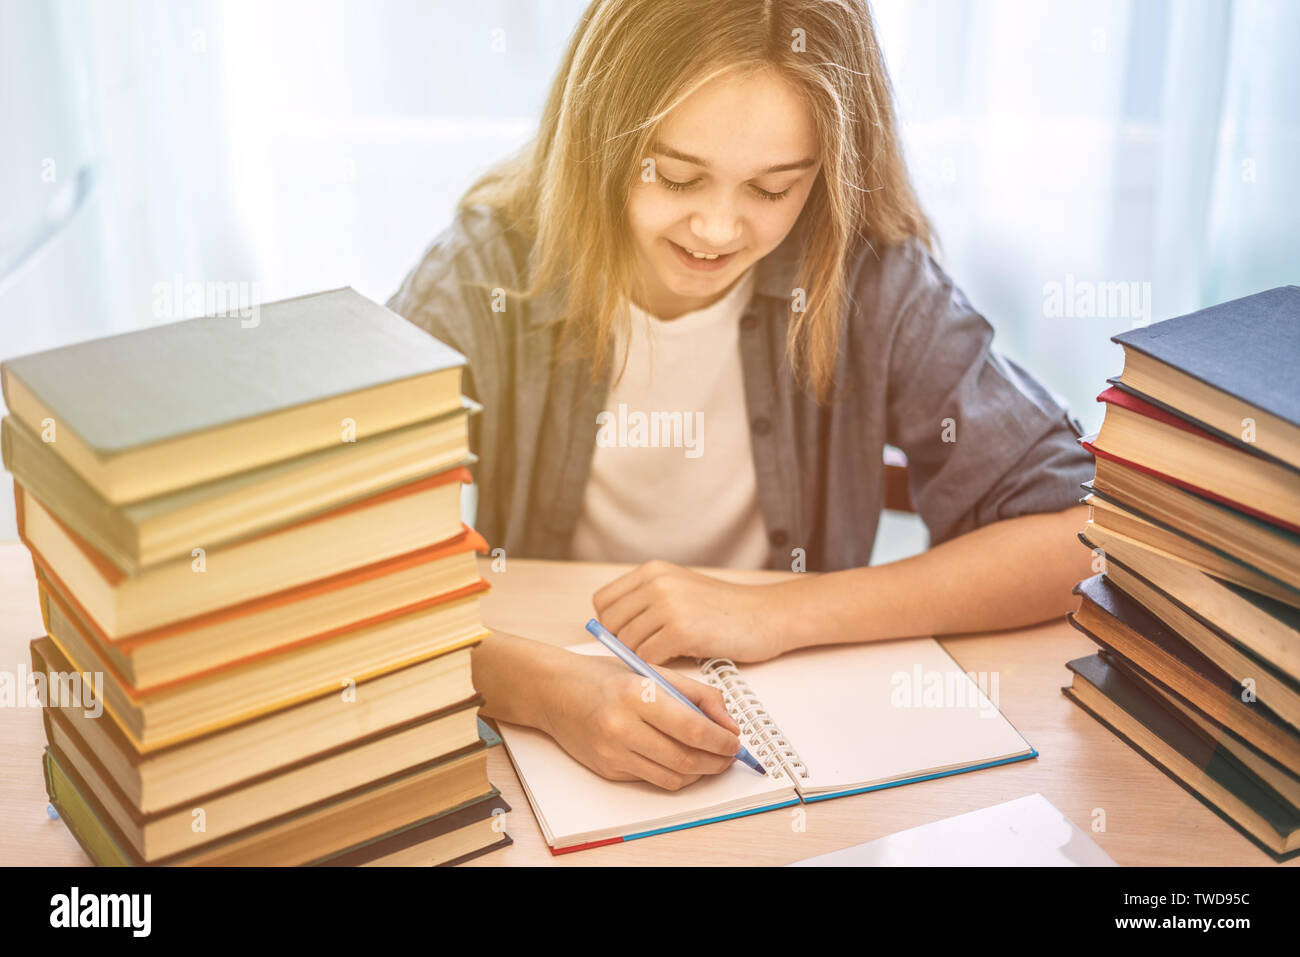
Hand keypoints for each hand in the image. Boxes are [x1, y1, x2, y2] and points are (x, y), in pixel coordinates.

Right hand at [540, 651, 742, 790]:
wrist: (555, 692)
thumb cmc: (606, 677)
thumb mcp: (653, 672)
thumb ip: (697, 695)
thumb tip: (729, 725)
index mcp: (638, 695)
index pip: (693, 729)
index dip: (722, 741)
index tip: (735, 741)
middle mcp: (623, 727)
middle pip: (686, 759)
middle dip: (716, 762)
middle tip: (728, 756)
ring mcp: (613, 752)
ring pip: (673, 777)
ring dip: (699, 773)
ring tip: (710, 760)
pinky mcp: (607, 769)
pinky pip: (653, 779)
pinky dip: (675, 775)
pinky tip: (681, 760)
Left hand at [592, 559, 792, 663]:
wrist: (767, 615)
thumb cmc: (725, 610)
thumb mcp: (680, 590)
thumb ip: (647, 601)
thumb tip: (609, 630)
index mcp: (653, 571)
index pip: (604, 601)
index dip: (611, 624)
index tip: (628, 637)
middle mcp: (656, 583)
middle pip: (611, 624)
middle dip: (623, 644)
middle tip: (646, 653)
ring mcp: (668, 605)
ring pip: (627, 643)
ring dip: (642, 658)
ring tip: (665, 658)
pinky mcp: (681, 630)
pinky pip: (647, 657)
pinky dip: (657, 666)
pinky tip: (677, 661)